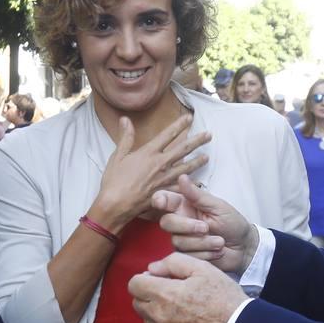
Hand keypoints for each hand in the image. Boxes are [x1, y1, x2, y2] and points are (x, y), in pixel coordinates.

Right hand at [92, 115, 210, 231]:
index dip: (179, 125)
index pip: (168, 134)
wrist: (115, 204)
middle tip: (209, 135)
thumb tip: (125, 119)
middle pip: (183, 149)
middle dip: (197, 141)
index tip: (189, 118)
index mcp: (148, 153)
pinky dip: (191, 185)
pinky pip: (182, 187)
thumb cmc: (114, 181)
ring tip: (207, 157)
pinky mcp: (165, 192)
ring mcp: (164, 179)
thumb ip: (125, 137)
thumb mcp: (117, 156)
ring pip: (186, 167)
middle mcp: (160, 164)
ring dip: (197, 161)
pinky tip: (200, 183)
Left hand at [128, 252, 246, 322]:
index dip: (145, 278)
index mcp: (164, 294)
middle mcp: (159, 317)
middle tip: (170, 291)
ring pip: (147, 320)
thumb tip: (152, 268)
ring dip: (156, 312)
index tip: (160, 279)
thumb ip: (173, 262)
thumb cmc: (223, 296)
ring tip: (179, 307)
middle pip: (137, 303)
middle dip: (148, 294)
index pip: (133, 284)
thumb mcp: (203, 269)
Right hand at [151, 174, 258, 274]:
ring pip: (178, 241)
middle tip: (206, 228)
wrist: (244, 247)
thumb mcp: (218, 206)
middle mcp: (180, 221)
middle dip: (187, 226)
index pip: (164, 199)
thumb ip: (197, 195)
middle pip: (166, 222)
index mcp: (185, 205)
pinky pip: (187, 256)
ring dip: (203, 242)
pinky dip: (205, 253)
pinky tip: (216, 251)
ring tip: (220, 242)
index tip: (162, 202)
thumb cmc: (232, 223)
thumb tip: (182, 177)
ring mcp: (182, 239)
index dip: (159, 200)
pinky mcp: (186, 256)